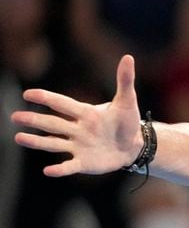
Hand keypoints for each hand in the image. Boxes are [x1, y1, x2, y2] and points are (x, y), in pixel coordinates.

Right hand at [11, 55, 142, 175]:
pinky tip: (47, 171)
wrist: (134, 145)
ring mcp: (78, 146)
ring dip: (37, 141)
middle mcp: (77, 129)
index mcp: (85, 113)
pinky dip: (59, 169)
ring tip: (18, 137)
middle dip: (34, 120)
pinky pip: (69, 166)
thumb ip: (124, 80)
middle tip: (15, 116)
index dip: (47, 98)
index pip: (62, 104)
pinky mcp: (84, 162)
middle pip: (52, 123)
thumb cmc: (127, 122)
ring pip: (54, 143)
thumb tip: (128, 57)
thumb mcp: (127, 101)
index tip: (28, 94)